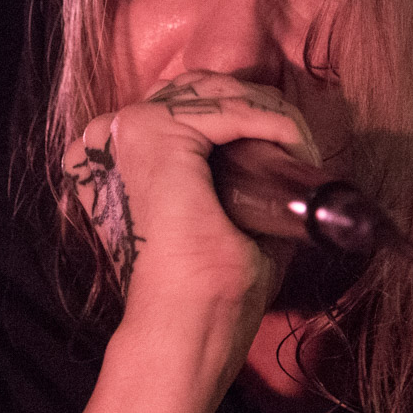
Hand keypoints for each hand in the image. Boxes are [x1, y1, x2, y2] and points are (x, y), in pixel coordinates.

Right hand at [63, 71, 320, 339]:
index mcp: (116, 158)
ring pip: (216, 92)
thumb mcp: (220, 220)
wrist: (186, 325)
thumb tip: (286, 166)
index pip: (182, 103)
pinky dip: (273, 122)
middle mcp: (112, 135)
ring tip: (300, 148)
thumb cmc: (203, 289)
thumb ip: (234, 186)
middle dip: (256, 107)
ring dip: (269, 113)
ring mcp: (130, 128)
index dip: (240, 113)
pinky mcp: (155, 132)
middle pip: (199, 88)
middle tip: (297, 145)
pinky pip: (230, 109)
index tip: (286, 147)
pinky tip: (296, 145)